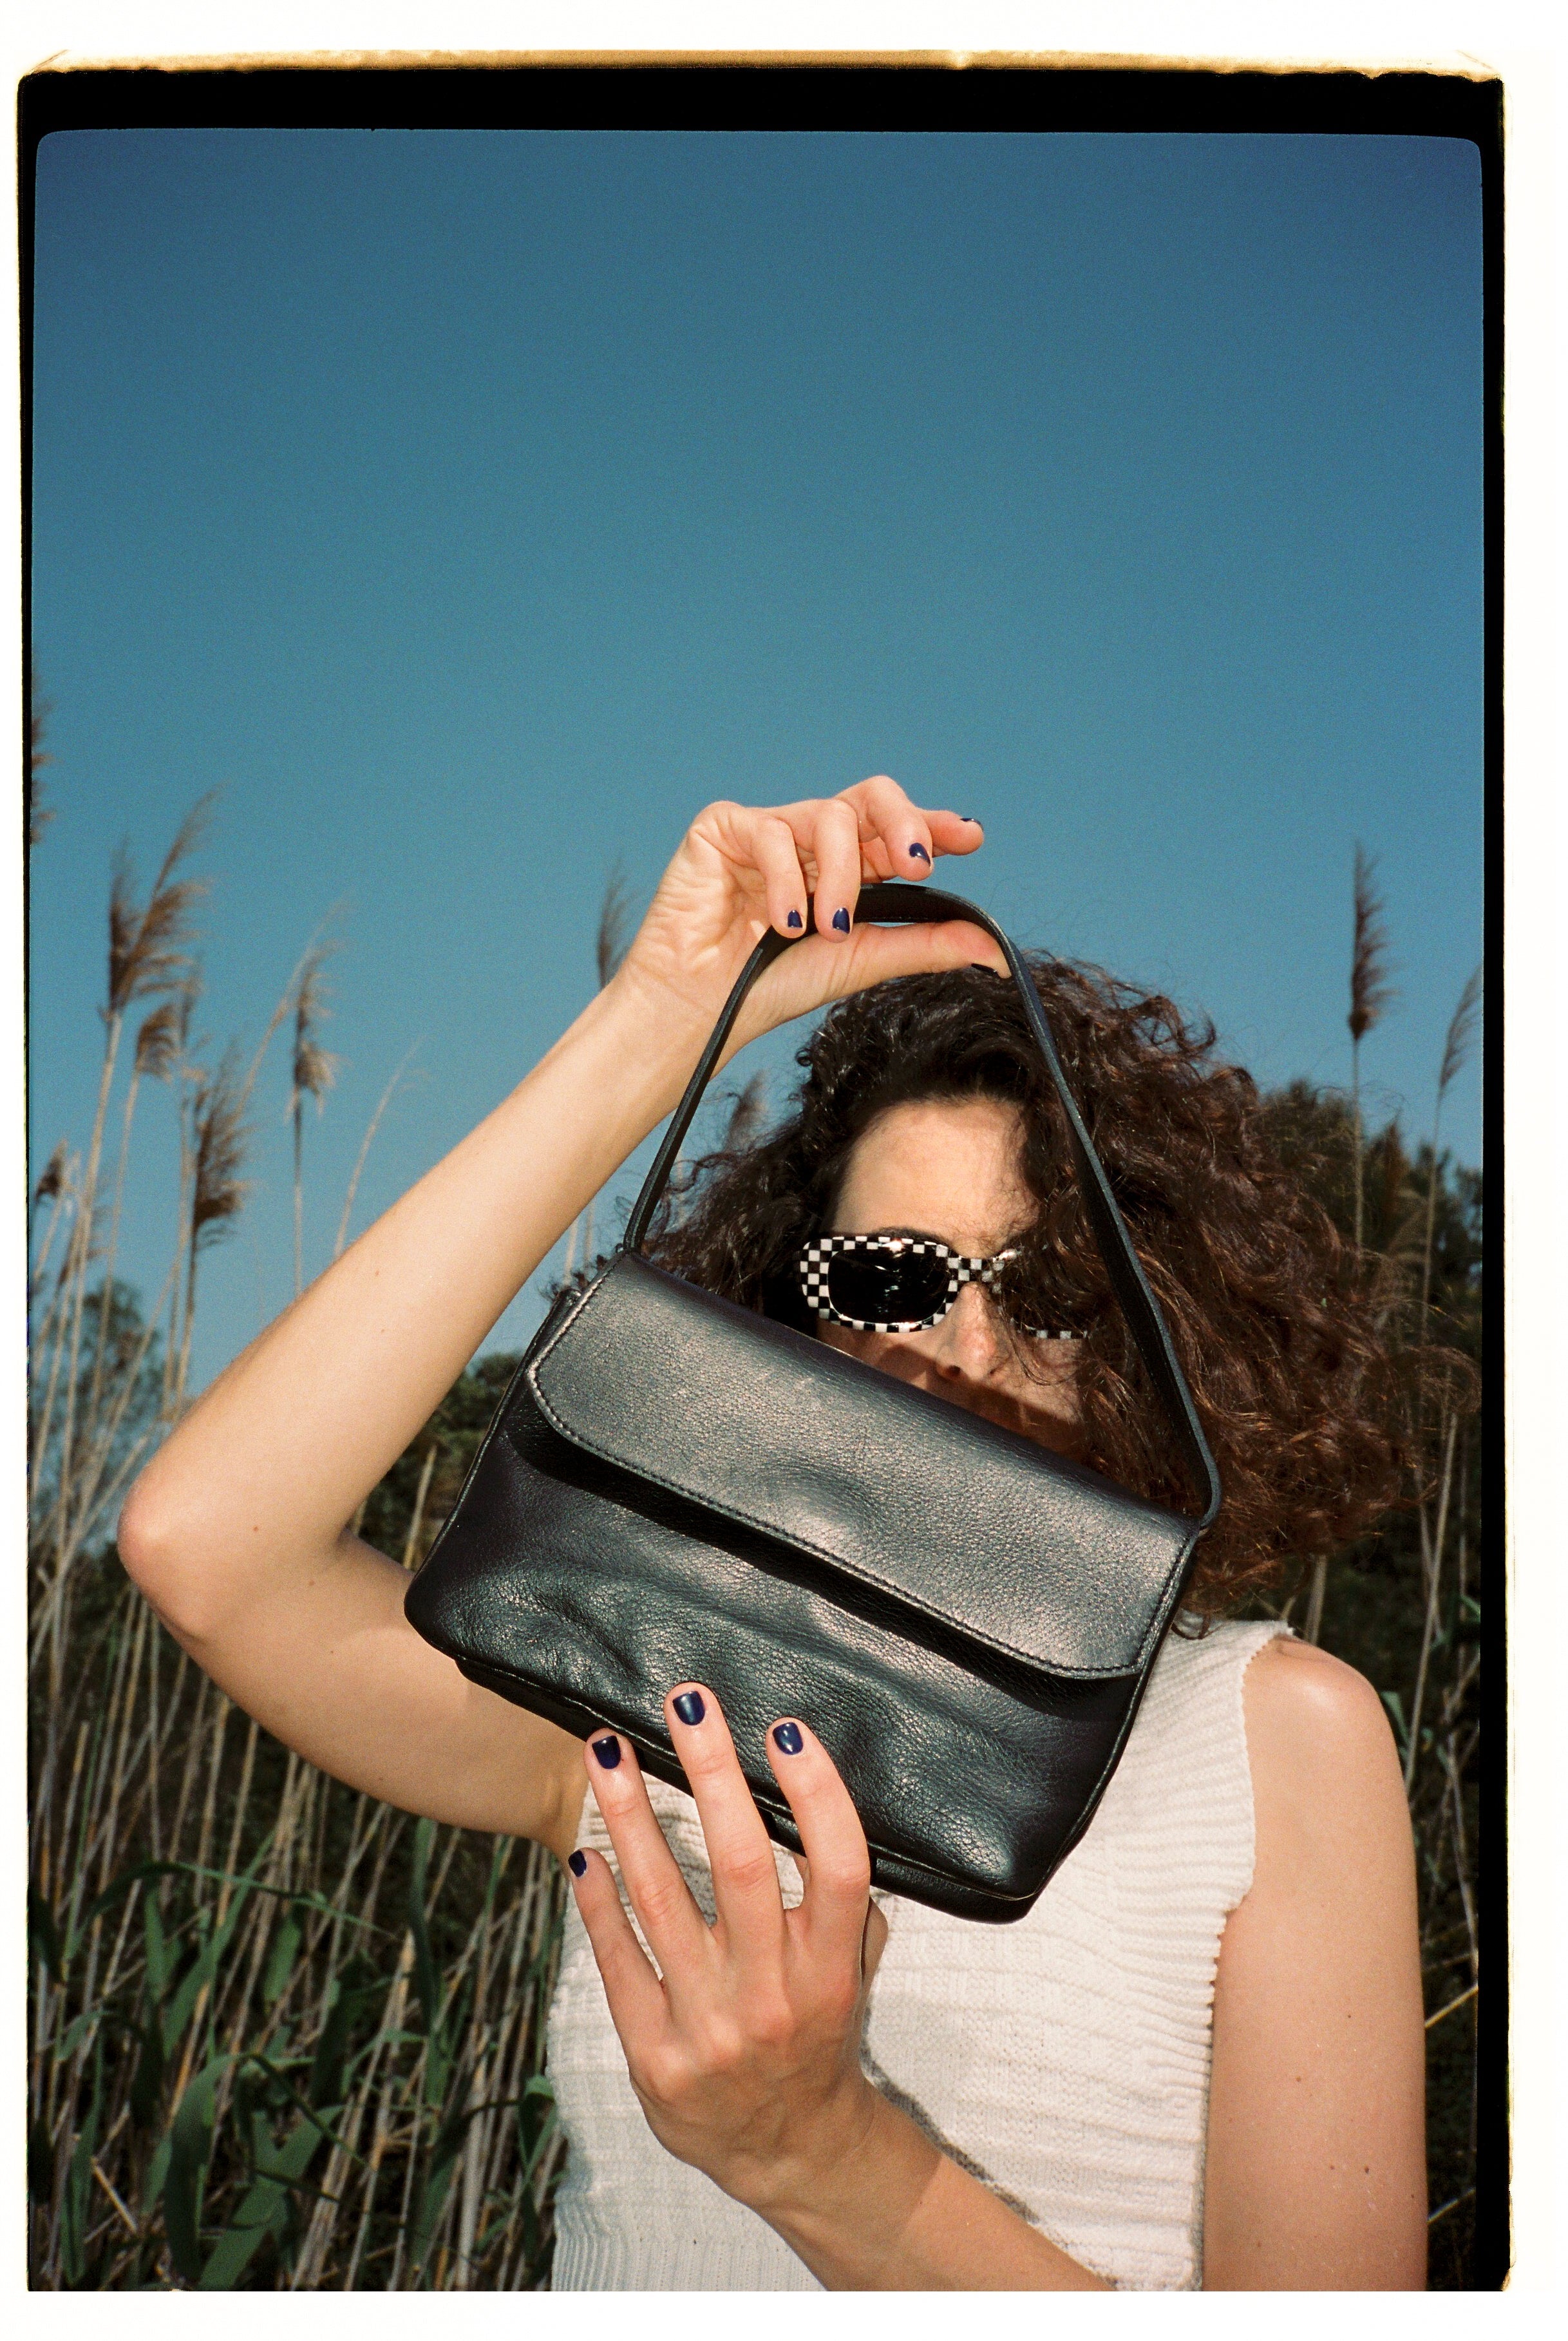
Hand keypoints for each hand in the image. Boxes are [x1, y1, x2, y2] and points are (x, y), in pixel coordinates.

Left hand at [567, 1683, 891, 2224]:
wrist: (790, 2150)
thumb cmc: (818, 2032)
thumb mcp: (850, 1971)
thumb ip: (838, 1900)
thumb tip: (809, 1793)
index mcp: (832, 1969)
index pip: (840, 1867)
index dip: (818, 1793)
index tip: (785, 1728)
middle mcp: (774, 1995)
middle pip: (741, 1863)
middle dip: (711, 1771)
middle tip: (686, 1700)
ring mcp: (710, 2027)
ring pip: (663, 1900)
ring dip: (629, 1816)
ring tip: (602, 1750)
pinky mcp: (654, 2054)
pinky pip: (620, 1961)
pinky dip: (598, 1903)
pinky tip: (583, 1853)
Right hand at [608, 779, 1003, 1059]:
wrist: (702, 1011)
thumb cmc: (772, 987)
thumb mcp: (862, 962)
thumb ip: (924, 945)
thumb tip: (994, 950)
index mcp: (847, 867)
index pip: (896, 831)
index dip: (934, 824)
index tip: (970, 837)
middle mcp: (812, 841)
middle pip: (871, 798)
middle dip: (903, 823)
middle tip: (917, 864)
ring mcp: (770, 830)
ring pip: (830, 817)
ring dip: (840, 877)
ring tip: (826, 929)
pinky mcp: (725, 828)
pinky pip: (773, 831)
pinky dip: (786, 881)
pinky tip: (781, 924)